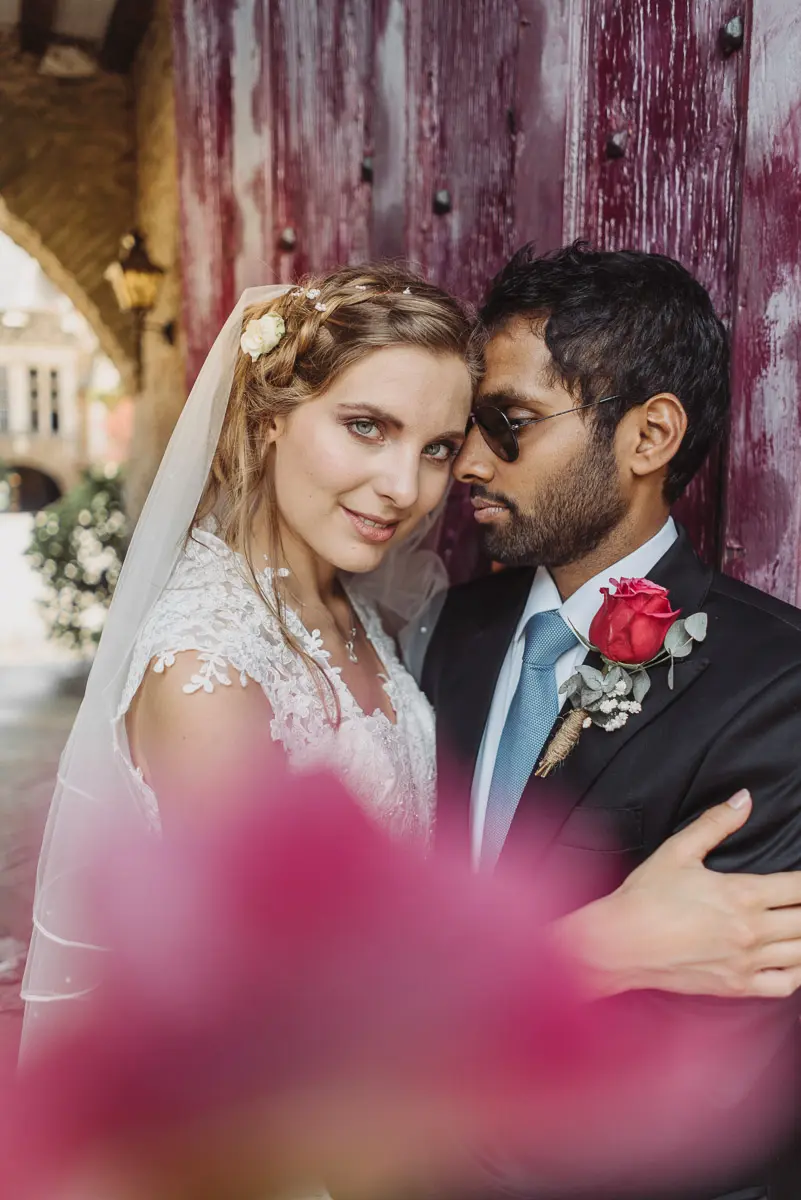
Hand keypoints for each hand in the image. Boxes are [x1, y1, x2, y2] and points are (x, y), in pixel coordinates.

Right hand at [554, 790, 800, 998]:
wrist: (619, 944)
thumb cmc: (645, 897)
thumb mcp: (677, 850)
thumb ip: (715, 823)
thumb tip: (744, 799)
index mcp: (741, 895)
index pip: (799, 887)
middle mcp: (751, 931)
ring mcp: (746, 962)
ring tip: (800, 921)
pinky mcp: (737, 986)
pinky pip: (785, 985)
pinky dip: (798, 972)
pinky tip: (794, 957)